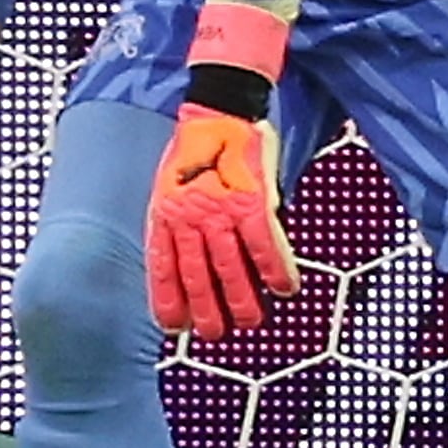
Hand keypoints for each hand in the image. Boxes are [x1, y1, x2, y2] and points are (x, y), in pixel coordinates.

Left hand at [144, 105, 295, 339]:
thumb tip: (191, 247)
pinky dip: (275, 269)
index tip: (173, 327)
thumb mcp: (168, 183)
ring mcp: (221, 212)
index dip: (168, 300)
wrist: (218, 113)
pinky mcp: (253, 203)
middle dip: (205, 310)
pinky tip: (285, 288)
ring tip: (250, 322)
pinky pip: (264, 245)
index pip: (163, 268)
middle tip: (213, 335)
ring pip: (230, 267)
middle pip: (197, 275)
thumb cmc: (196, 145)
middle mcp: (189, 219)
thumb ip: (176, 217)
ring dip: (241, 299)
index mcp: (164, 215)